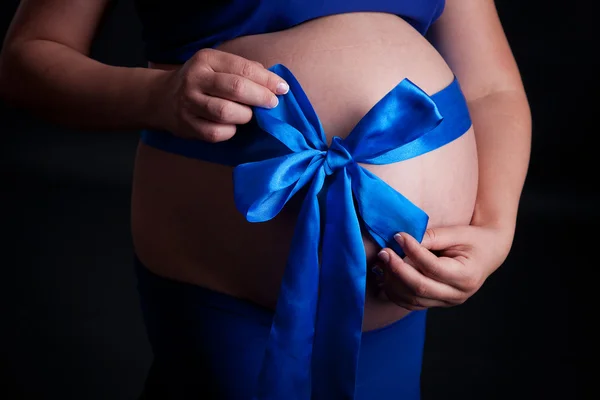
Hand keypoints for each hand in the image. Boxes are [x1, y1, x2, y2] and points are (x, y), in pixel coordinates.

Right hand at [154, 48, 288, 141]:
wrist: (163, 98)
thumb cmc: (202, 81)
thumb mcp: (218, 66)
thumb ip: (244, 70)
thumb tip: (274, 82)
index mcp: (207, 59)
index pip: (243, 68)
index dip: (267, 80)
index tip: (283, 88)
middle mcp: (195, 79)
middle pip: (235, 88)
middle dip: (260, 97)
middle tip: (272, 103)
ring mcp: (189, 103)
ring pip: (226, 112)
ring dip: (245, 115)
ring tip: (250, 115)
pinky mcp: (187, 126)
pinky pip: (217, 133)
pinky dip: (231, 131)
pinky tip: (233, 126)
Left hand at [374, 225, 512, 309]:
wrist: (487, 253)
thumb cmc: (472, 240)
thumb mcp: (456, 234)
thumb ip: (431, 237)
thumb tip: (402, 240)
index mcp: (466, 276)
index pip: (432, 267)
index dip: (412, 252)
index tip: (398, 236)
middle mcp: (457, 295)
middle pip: (419, 288)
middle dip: (397, 269)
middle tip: (383, 252)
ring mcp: (446, 303)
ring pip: (412, 299)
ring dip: (392, 281)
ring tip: (383, 262)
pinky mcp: (436, 304)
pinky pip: (410, 304)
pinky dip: (394, 292)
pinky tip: (385, 275)